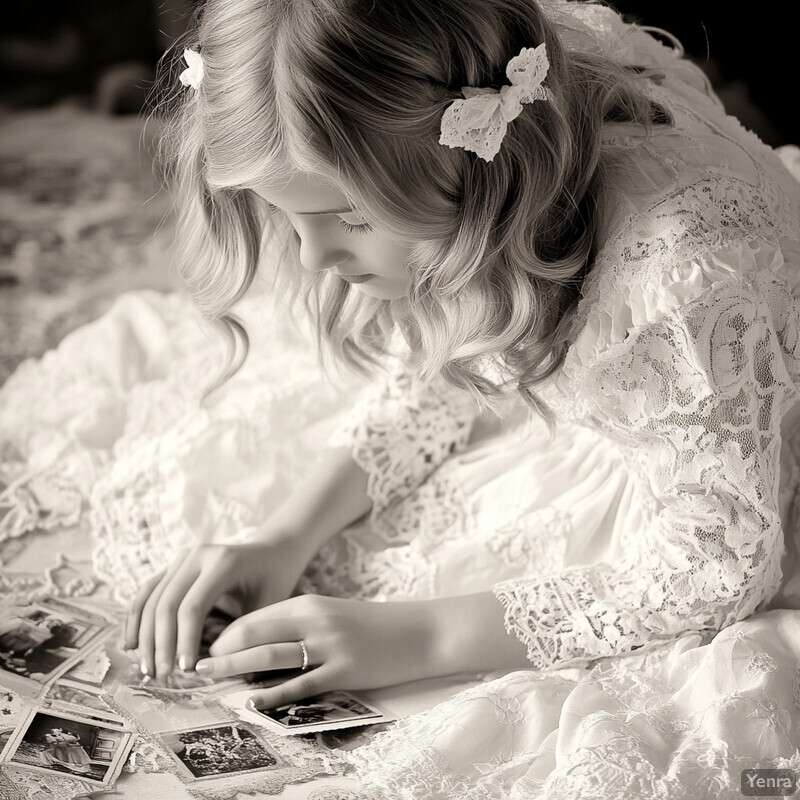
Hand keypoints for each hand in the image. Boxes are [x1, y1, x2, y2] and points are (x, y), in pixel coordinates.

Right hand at [125, 532, 313, 679]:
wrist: (272, 551)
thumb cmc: (274, 580)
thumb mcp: (267, 605)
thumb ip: (244, 634)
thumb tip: (220, 670)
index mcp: (223, 562)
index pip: (193, 607)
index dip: (184, 641)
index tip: (184, 671)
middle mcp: (197, 555)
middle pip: (166, 604)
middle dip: (160, 644)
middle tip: (160, 677)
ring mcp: (182, 557)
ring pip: (151, 598)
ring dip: (144, 636)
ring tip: (147, 669)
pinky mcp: (174, 564)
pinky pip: (148, 591)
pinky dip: (136, 617)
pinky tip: (131, 644)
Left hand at [195, 594, 440, 708]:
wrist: (421, 632)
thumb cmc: (374, 626)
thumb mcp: (333, 615)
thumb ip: (300, 623)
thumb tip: (262, 642)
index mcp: (311, 603)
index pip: (258, 615)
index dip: (227, 631)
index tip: (204, 646)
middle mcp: (316, 620)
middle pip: (257, 632)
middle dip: (222, 649)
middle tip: (193, 665)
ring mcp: (330, 646)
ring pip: (272, 655)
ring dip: (235, 667)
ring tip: (209, 677)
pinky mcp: (345, 671)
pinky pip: (302, 685)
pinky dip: (274, 694)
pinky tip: (253, 703)